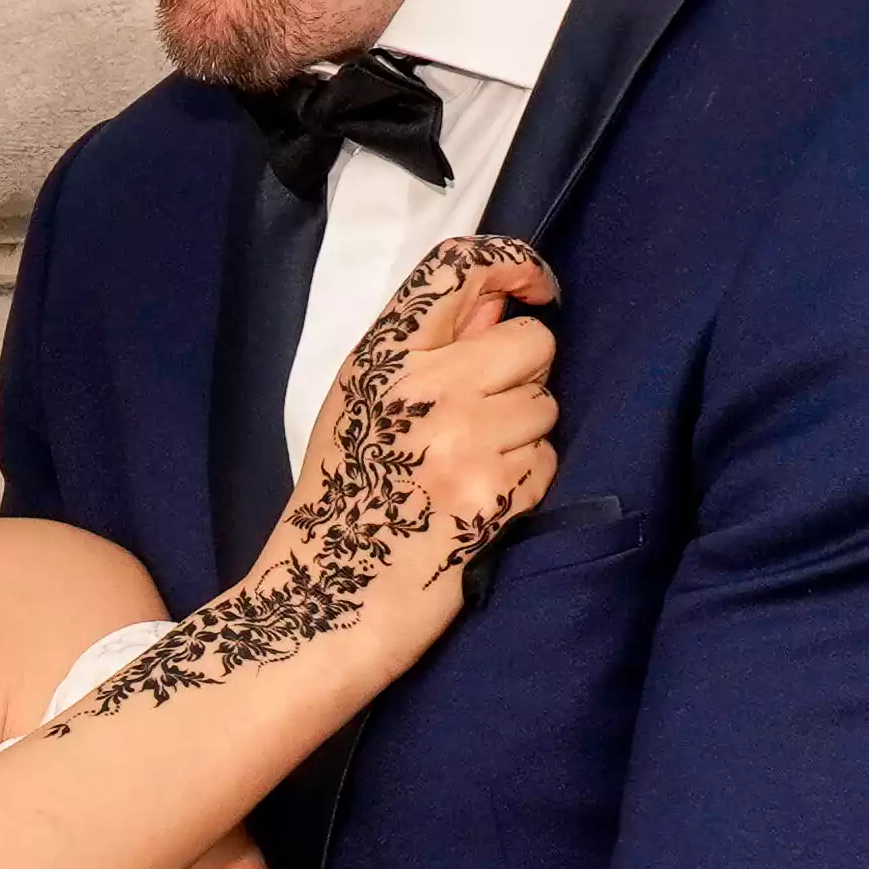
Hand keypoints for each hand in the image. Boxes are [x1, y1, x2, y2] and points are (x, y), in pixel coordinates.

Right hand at [237, 239, 563, 669]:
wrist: (323, 605)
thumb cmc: (343, 504)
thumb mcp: (361, 407)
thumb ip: (427, 350)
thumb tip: (505, 301)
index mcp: (378, 357)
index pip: (457, 266)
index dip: (514, 263)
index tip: (536, 289)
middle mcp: (420, 388)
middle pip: (529, 341)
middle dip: (524, 376)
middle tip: (481, 421)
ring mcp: (459, 440)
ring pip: (545, 406)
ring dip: (524, 436)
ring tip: (469, 471)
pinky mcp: (490, 493)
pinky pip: (545, 460)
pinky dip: (526, 483)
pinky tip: (479, 504)